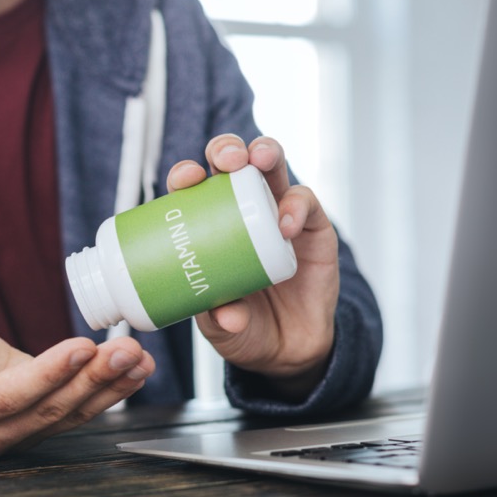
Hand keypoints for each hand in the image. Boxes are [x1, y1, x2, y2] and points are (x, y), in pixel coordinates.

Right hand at [0, 300, 153, 459]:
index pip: (6, 398)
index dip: (47, 375)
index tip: (80, 347)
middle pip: (45, 409)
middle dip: (92, 379)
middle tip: (127, 350)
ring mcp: (11, 434)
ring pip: (67, 414)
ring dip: (108, 387)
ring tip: (139, 358)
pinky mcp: (34, 424)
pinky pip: (74, 411)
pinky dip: (106, 391)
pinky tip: (133, 371)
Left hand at [168, 135, 338, 399]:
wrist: (288, 348)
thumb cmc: (243, 325)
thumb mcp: (219, 327)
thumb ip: (219, 319)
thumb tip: (227, 315)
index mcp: (209, 223)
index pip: (193, 188)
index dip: (186, 175)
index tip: (184, 180)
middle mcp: (243, 209)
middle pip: (233, 163)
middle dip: (227, 149)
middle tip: (226, 160)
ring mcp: (278, 213)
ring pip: (272, 167)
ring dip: (265, 152)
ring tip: (259, 159)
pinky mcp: (312, 227)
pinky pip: (306, 203)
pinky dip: (297, 206)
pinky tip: (286, 223)